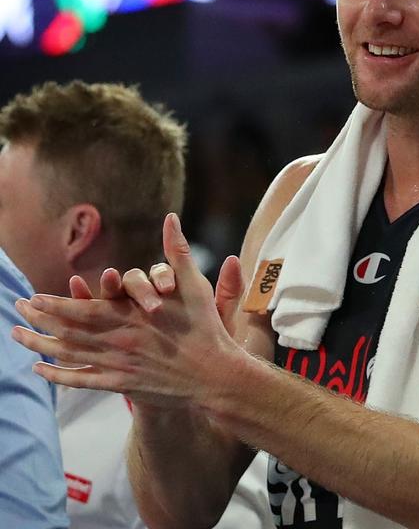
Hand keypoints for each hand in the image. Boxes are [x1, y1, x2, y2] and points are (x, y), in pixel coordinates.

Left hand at [11, 213, 246, 408]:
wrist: (216, 375)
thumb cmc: (206, 328)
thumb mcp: (195, 285)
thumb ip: (178, 252)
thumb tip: (171, 218)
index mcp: (129, 316)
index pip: (80, 309)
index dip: (53, 304)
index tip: (33, 297)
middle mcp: (117, 341)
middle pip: (65, 331)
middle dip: (38, 320)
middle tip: (16, 311)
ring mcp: (117, 365)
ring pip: (68, 355)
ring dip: (39, 345)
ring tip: (17, 336)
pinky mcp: (122, 384)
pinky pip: (81, 380)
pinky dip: (57, 376)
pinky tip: (39, 370)